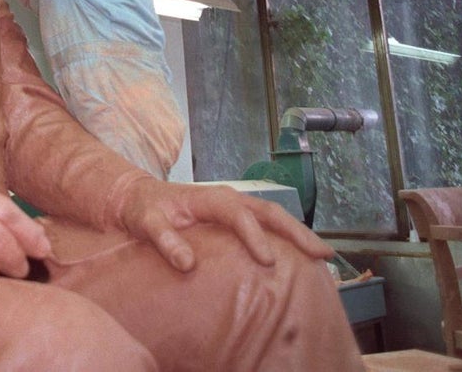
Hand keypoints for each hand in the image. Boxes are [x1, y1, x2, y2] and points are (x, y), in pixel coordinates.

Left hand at [113, 178, 333, 272]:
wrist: (139, 197)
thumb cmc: (144, 210)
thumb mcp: (147, 223)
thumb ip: (164, 240)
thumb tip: (187, 263)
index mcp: (209, 198)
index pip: (238, 214)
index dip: (254, 236)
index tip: (268, 261)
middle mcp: (228, 199)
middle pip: (270, 212)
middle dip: (297, 232)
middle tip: (322, 255)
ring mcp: (235, 207)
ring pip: (274, 217)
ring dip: (299, 234)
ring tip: (323, 257)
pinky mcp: (236, 218)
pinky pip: (267, 225)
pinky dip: (287, 238)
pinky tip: (301, 258)